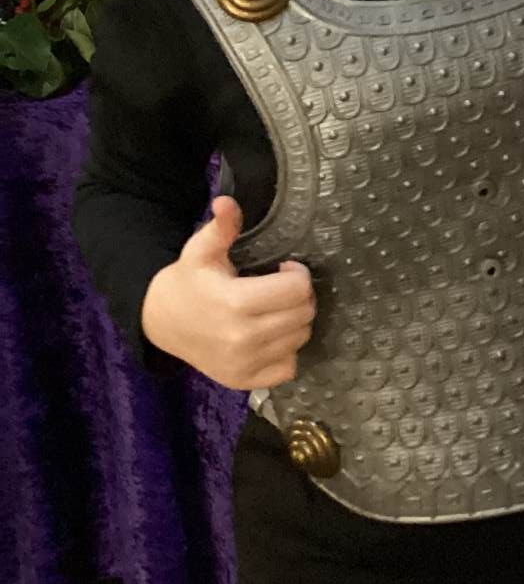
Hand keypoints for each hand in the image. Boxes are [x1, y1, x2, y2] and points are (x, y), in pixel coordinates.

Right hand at [140, 194, 316, 390]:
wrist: (161, 322)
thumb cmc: (188, 281)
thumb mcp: (201, 250)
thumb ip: (221, 227)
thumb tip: (226, 202)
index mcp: (235, 303)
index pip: (296, 289)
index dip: (298, 273)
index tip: (284, 267)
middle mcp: (242, 338)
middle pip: (304, 314)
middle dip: (300, 296)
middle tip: (283, 288)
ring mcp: (243, 364)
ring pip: (300, 339)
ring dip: (295, 321)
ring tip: (275, 309)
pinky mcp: (243, 381)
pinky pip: (288, 368)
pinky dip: (287, 351)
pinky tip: (271, 336)